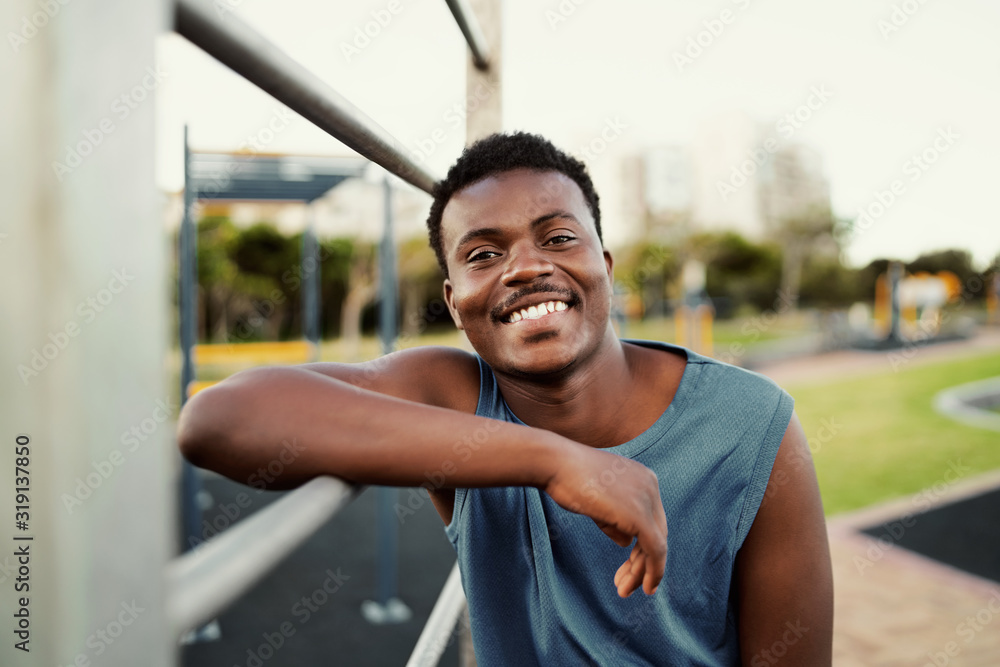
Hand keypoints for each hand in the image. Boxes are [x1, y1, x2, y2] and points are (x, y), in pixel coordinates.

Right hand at [543, 446, 667, 597]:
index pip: (650, 519)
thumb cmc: (566, 477)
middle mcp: (651, 485)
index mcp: (643, 477)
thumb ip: (614, 519)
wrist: (555, 463)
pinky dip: (653, 571)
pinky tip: (645, 587)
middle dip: (643, 562)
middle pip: (657, 532)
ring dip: (643, 571)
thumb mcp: (597, 498)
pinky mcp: (640, 516)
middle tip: (625, 584)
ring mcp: (647, 499)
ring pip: (657, 545)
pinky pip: (655, 550)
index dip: (641, 546)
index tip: (627, 568)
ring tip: (624, 590)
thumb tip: (626, 541)